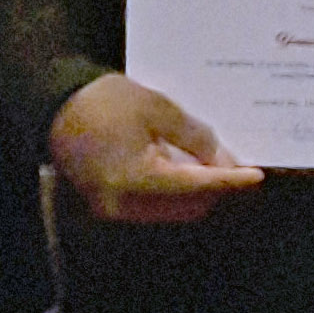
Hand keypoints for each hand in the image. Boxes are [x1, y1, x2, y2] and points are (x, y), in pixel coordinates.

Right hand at [49, 72, 262, 222]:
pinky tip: (186, 170)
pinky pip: (152, 206)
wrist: (57, 104)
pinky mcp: (109, 205)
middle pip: (186, 207)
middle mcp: (124, 204)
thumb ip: (194, 137)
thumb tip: (223, 160)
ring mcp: (114, 209)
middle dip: (215, 189)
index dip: (228, 181)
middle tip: (237, 166)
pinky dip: (175, 192)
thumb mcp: (157, 110)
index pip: (195, 186)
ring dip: (196, 193)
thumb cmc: (106, 101)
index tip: (256, 176)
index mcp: (135, 179)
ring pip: (172, 211)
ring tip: (214, 166)